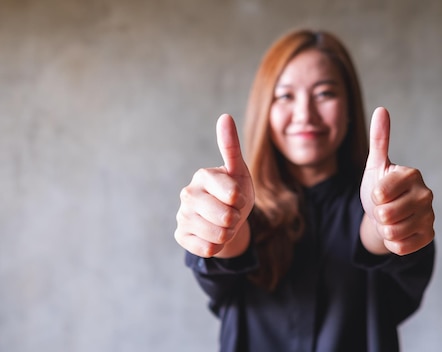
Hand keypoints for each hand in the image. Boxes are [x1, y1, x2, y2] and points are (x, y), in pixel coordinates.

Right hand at [175, 114, 254, 257]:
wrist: (226, 217)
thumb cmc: (235, 191)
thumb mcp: (239, 171)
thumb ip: (231, 147)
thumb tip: (224, 116)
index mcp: (203, 175)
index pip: (232, 194)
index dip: (241, 200)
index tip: (238, 197)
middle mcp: (188, 193)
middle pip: (225, 217)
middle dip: (236, 219)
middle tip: (232, 213)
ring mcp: (182, 215)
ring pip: (218, 235)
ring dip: (228, 233)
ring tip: (223, 223)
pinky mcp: (180, 234)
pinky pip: (207, 249)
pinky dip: (216, 246)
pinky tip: (212, 235)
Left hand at [360, 107, 434, 254]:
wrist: (386, 214)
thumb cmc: (380, 187)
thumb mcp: (375, 165)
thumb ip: (379, 139)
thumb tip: (382, 109)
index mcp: (412, 174)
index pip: (380, 193)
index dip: (374, 196)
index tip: (379, 192)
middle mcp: (426, 194)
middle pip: (386, 214)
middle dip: (378, 214)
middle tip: (384, 208)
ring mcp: (429, 216)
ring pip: (393, 232)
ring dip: (385, 229)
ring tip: (390, 219)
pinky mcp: (429, 235)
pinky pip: (402, 247)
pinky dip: (394, 243)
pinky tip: (398, 231)